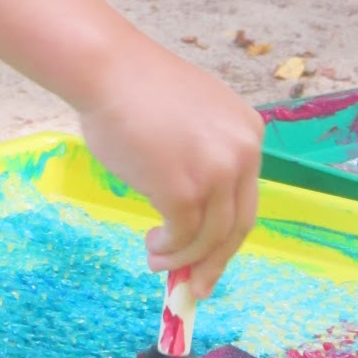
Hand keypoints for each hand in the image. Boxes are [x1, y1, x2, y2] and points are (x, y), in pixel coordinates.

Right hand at [78, 47, 263, 299]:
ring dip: (185, 259)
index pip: (246, 197)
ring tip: (159, 262)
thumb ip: (207, 154)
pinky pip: (182, 236)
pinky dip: (169, 250)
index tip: (211, 254)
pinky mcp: (183, 190)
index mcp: (249, 132)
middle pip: (237, 224)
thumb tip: (195, 208)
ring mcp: (214, 173)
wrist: (108, 71)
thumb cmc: (138, 90)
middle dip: (216, 262)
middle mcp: (242, 154)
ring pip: (210, 237)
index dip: (227, 233)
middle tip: (197, 286)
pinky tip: (153, 246)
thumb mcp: (195, 118)